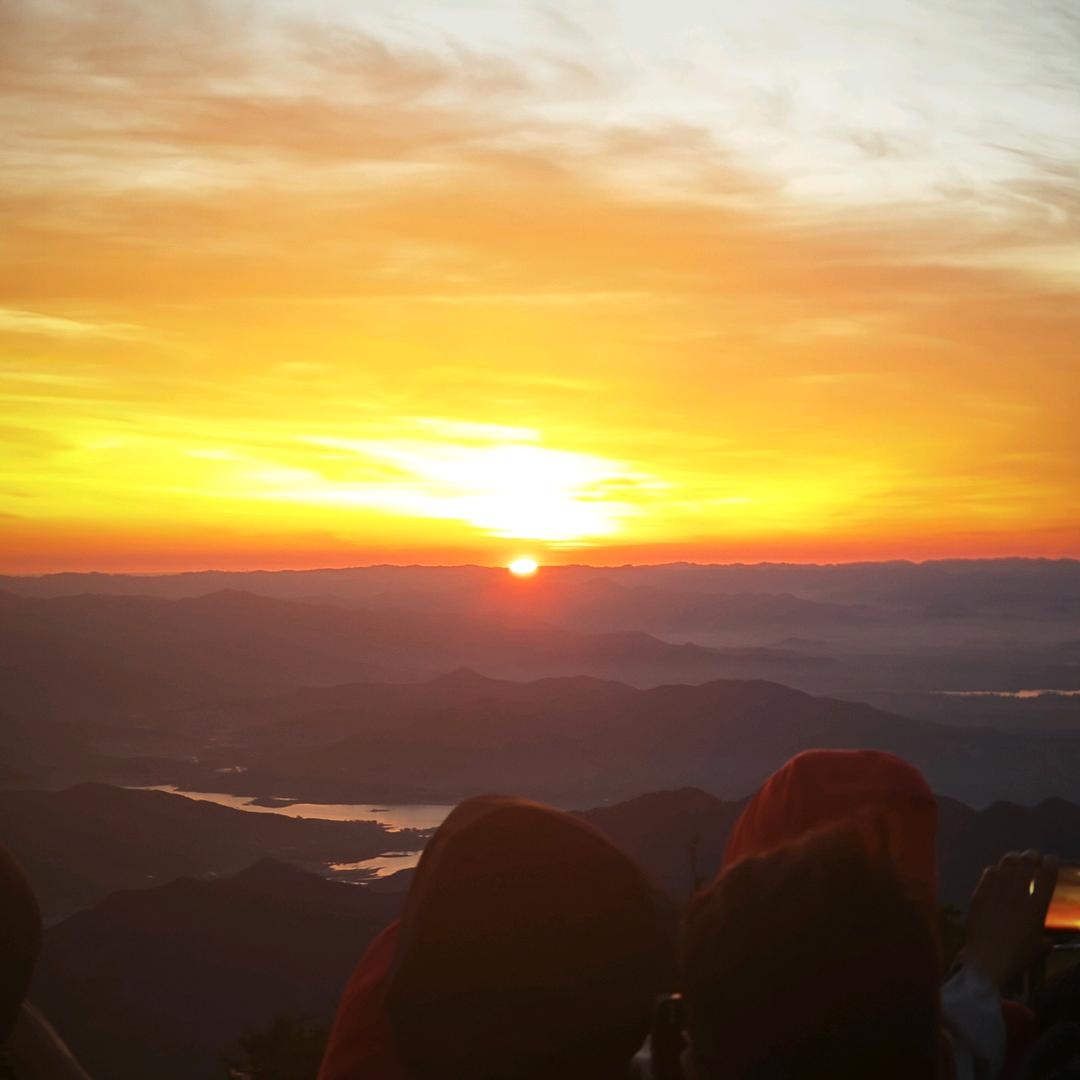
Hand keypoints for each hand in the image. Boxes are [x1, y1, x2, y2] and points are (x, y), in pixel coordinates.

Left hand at [960, 850, 1057, 986]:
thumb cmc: (1017, 957)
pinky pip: (989, 872)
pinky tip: (996, 873)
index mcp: (1037, 907)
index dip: (1051, 864)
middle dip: (1031, 856)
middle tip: (1032, 856)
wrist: (987, 958)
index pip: (1047, 876)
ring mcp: (997, 891)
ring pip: (1007, 863)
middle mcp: (1018, 894)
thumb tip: (1046, 937)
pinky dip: (995, 870)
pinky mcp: (980, 892)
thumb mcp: (1040, 949)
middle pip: (1027, 863)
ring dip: (1013, 859)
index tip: (1051, 860)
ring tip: (1015, 860)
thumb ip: (1045, 938)